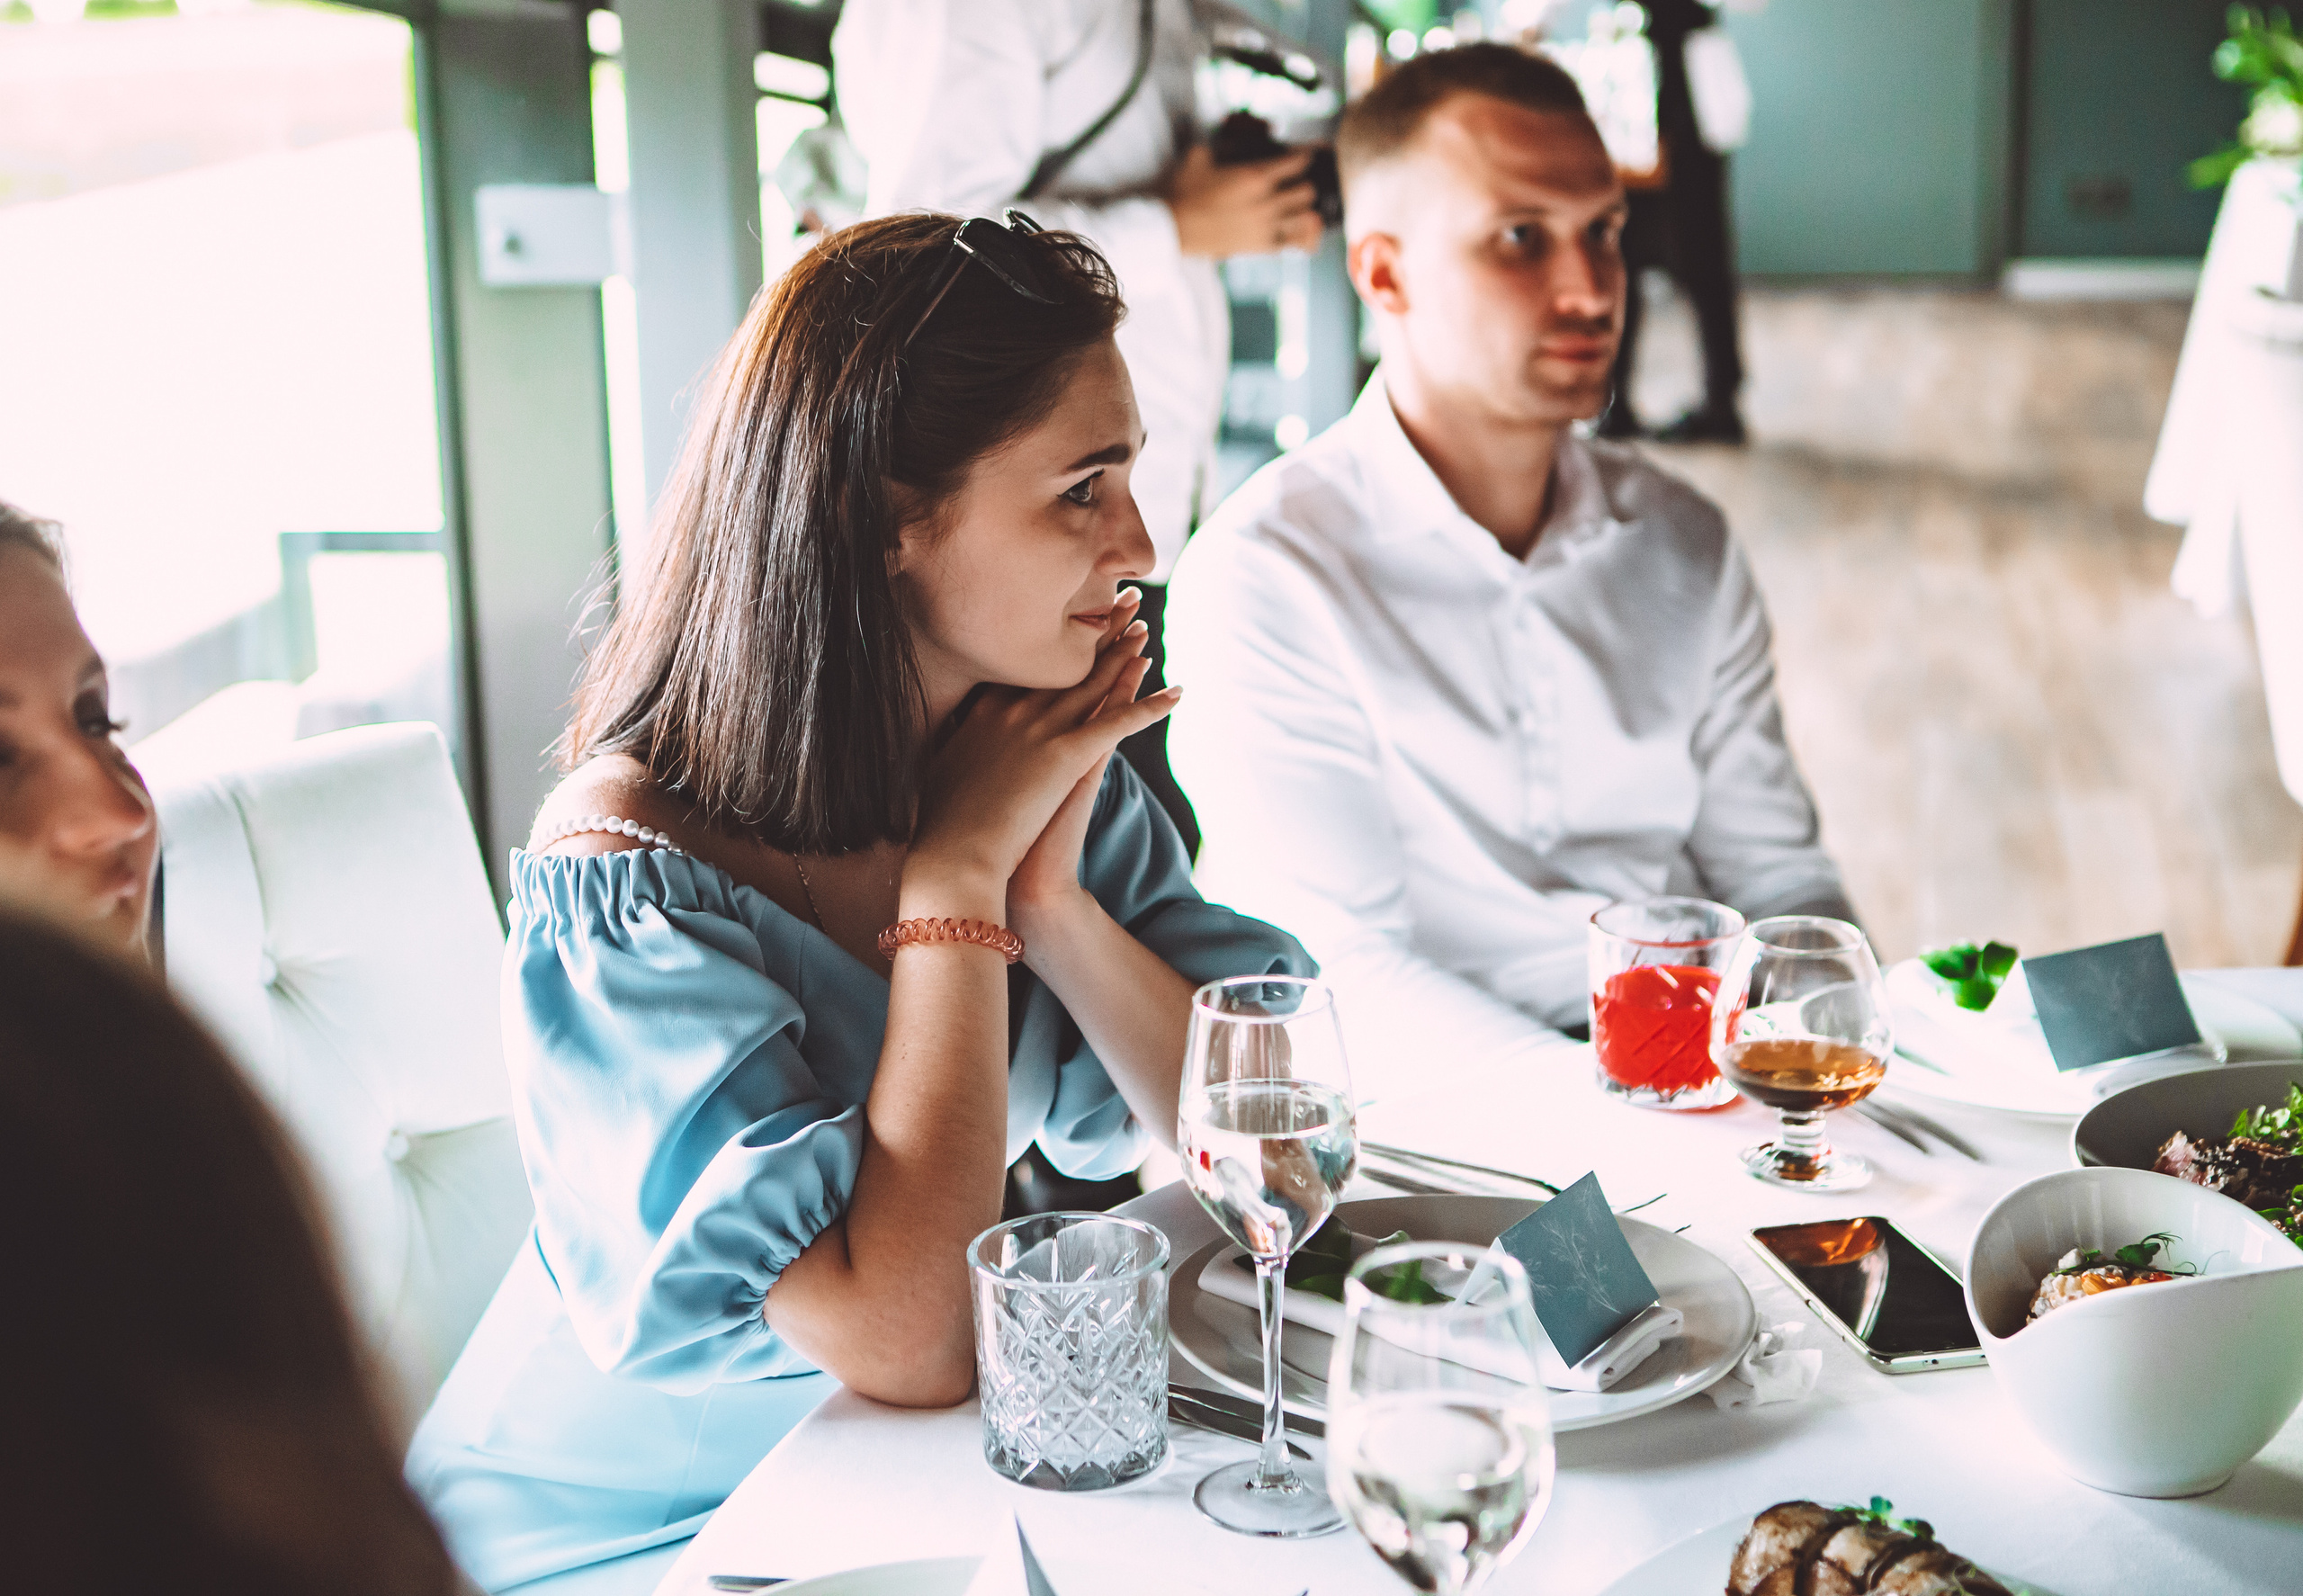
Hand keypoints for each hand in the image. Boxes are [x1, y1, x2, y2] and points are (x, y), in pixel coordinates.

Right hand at [909, 593, 1176, 900]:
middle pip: (1063, 661)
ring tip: (1144, 629)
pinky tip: (1177, 694)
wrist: (953, 854)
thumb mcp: (940, 770)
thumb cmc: (942, 824)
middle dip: (1094, 630)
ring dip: (1123, 653)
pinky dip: (1150, 707)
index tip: (1069, 618)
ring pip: (1093, 681)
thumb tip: (953, 738)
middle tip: (1119, 602)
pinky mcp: (1066, 756)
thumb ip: (954, 745)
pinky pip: (1120, 724)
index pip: (1026, 663)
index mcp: (984, 709)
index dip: (1053, 640)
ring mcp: (1041, 729)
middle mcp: (1014, 709)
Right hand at [1166, 144, 1324, 258]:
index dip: (1306, 155)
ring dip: (1304, 210)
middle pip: (1306, 191)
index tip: (1308, 153)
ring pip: (1305, 218)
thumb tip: (1230, 132)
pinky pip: (1291, 243)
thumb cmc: (1182, 191)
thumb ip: (1221, 143)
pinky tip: (1295, 230)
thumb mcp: (1200, 155)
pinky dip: (1297, 235)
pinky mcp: (1258, 247)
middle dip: (1304, 183)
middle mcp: (1265, 202)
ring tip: (1298, 207)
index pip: (1295, 162)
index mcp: (1254, 176)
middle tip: (1298, 181)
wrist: (1170, 228)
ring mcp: (1264, 227)